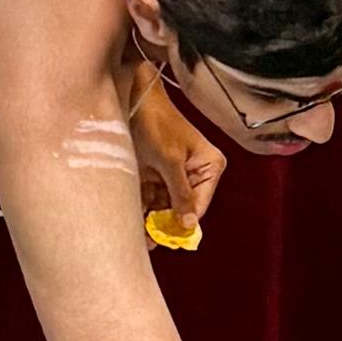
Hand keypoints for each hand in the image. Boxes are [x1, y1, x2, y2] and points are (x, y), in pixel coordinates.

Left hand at [130, 69, 226, 234]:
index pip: (199, 204)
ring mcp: (175, 175)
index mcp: (209, 167)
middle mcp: (196, 173)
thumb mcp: (170, 161)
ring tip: (141, 238)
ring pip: (166, 206)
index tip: (168, 239)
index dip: (184, 223)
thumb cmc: (156, 122)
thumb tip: (189, 225)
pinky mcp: (157, 174)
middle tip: (151, 242)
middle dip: (167, 224)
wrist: (132, 99)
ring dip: (153, 221)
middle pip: (183, 208)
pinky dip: (144, 210)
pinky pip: (153, 198)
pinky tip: (135, 225)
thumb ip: (180, 194)